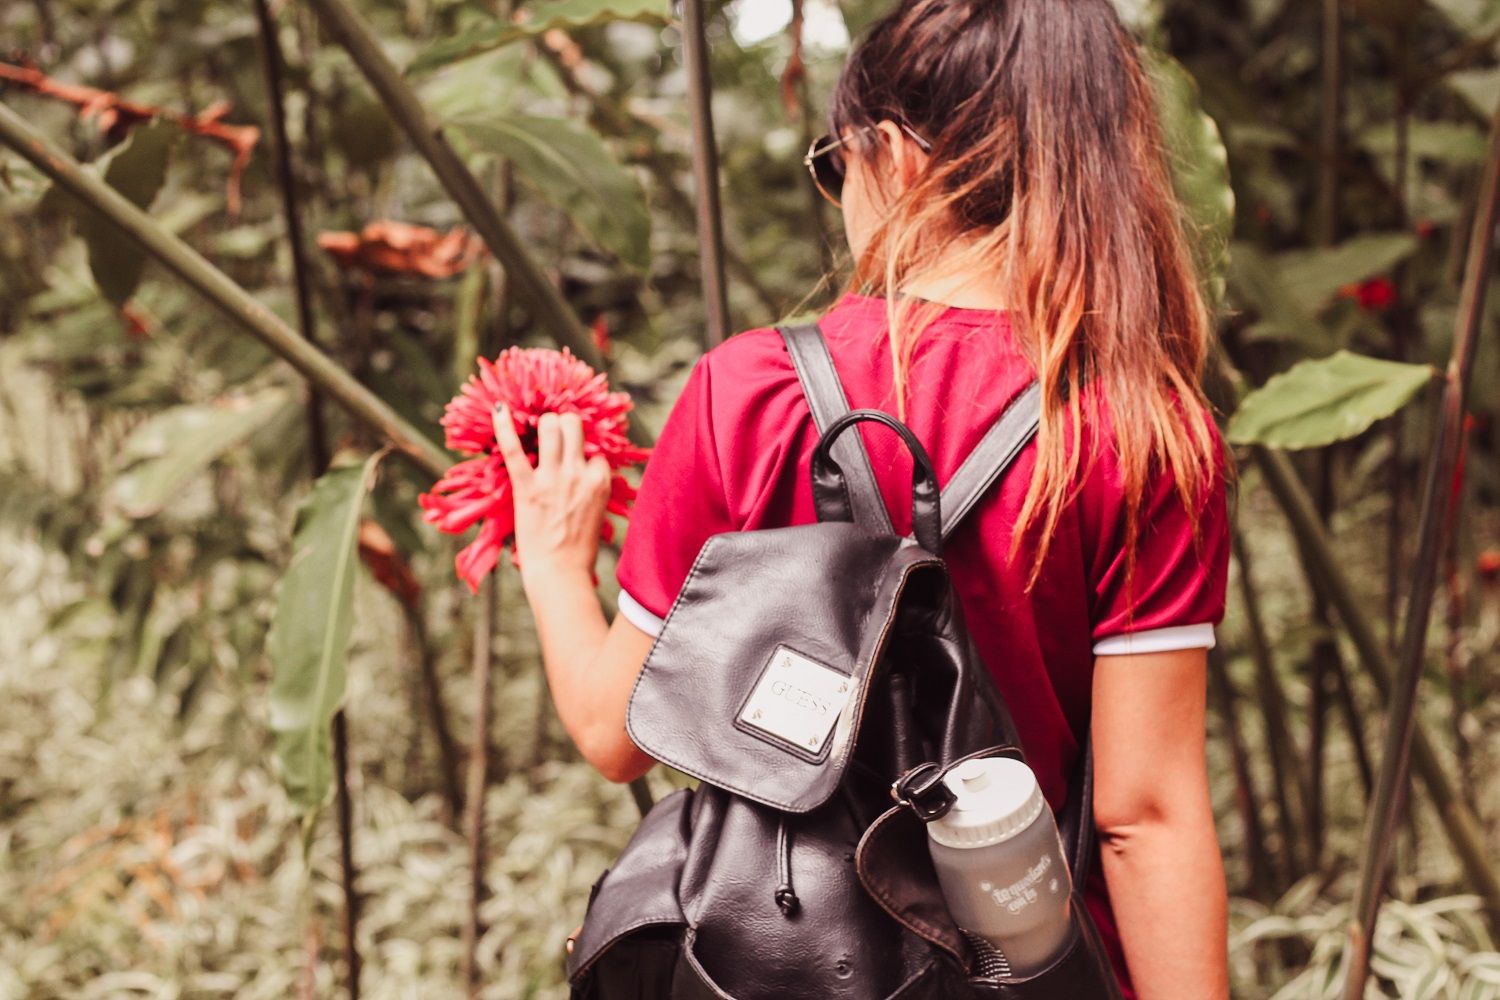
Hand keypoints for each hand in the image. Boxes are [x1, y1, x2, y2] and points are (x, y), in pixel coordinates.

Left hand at [493, 404, 613, 589]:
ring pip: (551, 425)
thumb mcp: (598, 513)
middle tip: (552, 437)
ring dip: (542, 425)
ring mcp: (552, 478)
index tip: (572, 463)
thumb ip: (593, 488)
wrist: (560, 574)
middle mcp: (579, 473)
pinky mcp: (526, 487)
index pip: (594, 449)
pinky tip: (498, 408)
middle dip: (562, 425)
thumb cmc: (578, 551)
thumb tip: (586, 470)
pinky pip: (513, 448)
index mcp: (600, 481)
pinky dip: (503, 425)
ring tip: (535, 431)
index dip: (581, 454)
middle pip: (573, 425)